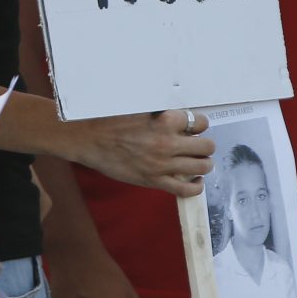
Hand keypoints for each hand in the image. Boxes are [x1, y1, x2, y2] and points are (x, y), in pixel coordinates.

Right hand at [71, 109, 213, 196]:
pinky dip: (196, 186)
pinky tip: (195, 180)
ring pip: (202, 166)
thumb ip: (164, 113)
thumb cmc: (112, 120)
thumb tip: (182, 118)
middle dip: (205, 145)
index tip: (194, 127)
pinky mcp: (153, 181)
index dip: (199, 124)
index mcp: (166, 120)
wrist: (89, 138)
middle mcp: (168, 143)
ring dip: (204, 163)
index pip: (201, 122)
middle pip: (206, 146)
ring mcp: (162, 164)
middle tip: (199, 145)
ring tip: (199, 161)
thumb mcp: (143, 108)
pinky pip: (185, 189)